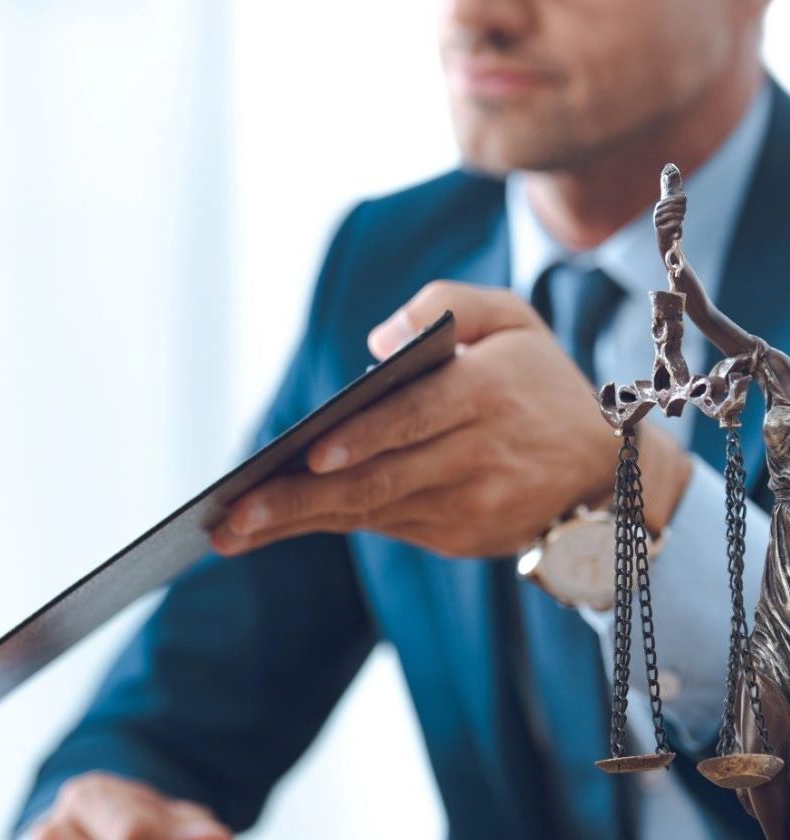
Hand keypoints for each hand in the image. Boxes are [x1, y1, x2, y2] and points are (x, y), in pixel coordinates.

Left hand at [212, 282, 691, 559]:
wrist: (608, 470)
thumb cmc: (539, 382)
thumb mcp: (512, 319)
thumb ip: (447, 303)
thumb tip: (377, 342)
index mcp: (485, 393)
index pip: (416, 416)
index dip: (364, 438)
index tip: (309, 453)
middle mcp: (475, 455)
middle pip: (375, 480)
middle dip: (297, 502)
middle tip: (232, 516)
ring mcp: (465, 505)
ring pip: (369, 512)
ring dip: (295, 523)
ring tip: (230, 531)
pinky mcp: (455, 536)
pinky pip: (381, 525)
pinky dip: (325, 524)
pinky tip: (272, 528)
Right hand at [654, 192, 686, 259]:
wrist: (667, 238)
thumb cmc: (674, 221)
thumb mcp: (679, 208)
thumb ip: (682, 199)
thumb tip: (683, 196)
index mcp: (659, 205)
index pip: (674, 198)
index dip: (682, 200)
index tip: (684, 205)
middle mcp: (656, 212)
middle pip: (673, 205)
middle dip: (682, 209)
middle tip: (684, 214)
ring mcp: (657, 221)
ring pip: (673, 214)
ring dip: (680, 216)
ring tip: (682, 219)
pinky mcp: (660, 229)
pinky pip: (674, 223)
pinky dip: (679, 224)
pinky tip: (679, 226)